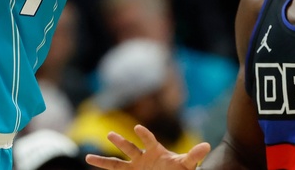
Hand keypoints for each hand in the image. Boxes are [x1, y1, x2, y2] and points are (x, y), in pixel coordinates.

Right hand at [84, 125, 210, 168]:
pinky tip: (90, 164)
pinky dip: (104, 169)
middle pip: (129, 148)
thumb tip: (206, 146)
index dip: (144, 135)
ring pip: (116, 163)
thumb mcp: (186, 164)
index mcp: (155, 150)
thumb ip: (193, 156)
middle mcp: (141, 156)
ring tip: (88, 158)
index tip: (138, 128)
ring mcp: (134, 166)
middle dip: (121, 142)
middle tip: (111, 135)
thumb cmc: (177, 169)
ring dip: (103, 160)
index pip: (149, 141)